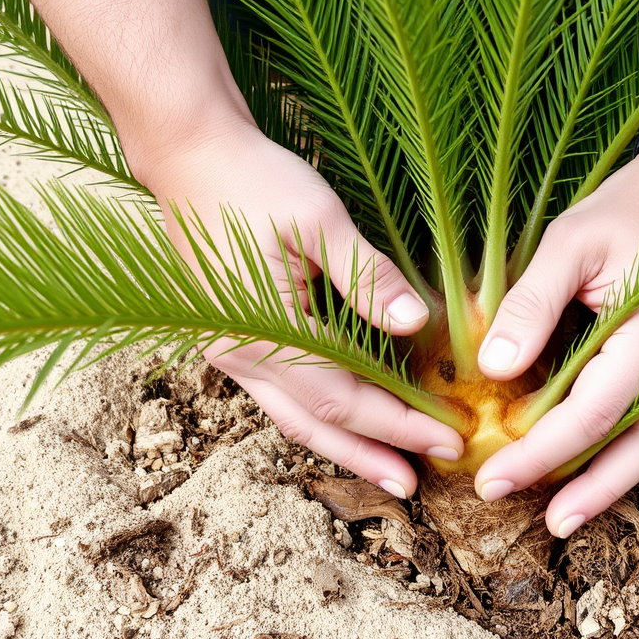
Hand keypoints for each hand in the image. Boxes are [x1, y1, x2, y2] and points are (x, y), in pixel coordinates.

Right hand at [138, 116, 464, 498]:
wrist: (188, 153)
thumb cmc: (254, 178)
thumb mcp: (321, 219)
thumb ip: (368, 276)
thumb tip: (416, 325)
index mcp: (265, 330)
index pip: (346, 396)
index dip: (400, 423)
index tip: (450, 438)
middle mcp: (241, 352)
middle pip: (316, 424)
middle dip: (371, 455)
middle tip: (419, 485)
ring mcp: (231, 347)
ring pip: (293, 415)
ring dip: (344, 443)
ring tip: (389, 468)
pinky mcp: (231, 334)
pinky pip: (279, 392)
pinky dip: (319, 413)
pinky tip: (347, 419)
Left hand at [474, 150, 638, 535]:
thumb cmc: (633, 202)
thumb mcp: (570, 239)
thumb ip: (531, 304)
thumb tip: (493, 371)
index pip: (591, 413)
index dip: (539, 453)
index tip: (490, 477)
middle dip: (587, 490)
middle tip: (541, 524)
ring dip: (615, 482)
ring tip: (569, 515)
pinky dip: (631, 446)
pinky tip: (598, 464)